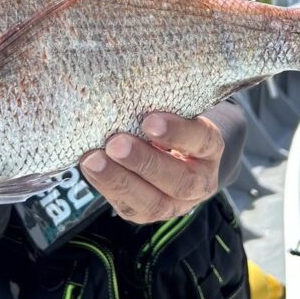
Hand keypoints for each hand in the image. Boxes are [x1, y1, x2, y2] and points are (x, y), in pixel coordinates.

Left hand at [79, 113, 223, 224]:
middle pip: (180, 181)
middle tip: (116, 143)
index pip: (202, 141)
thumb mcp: (174, 111)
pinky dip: (106, 187)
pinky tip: (89, 168)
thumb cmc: (168, 121)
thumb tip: (128, 85)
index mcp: (210, 149)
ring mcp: (176, 203)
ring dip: (120, 181)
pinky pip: (130, 208)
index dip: (177, 133)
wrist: (173, 152)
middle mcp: (200, 181)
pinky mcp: (148, 213)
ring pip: (154, 203)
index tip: (150, 121)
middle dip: (144, 162)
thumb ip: (159, 104)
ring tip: (94, 161)